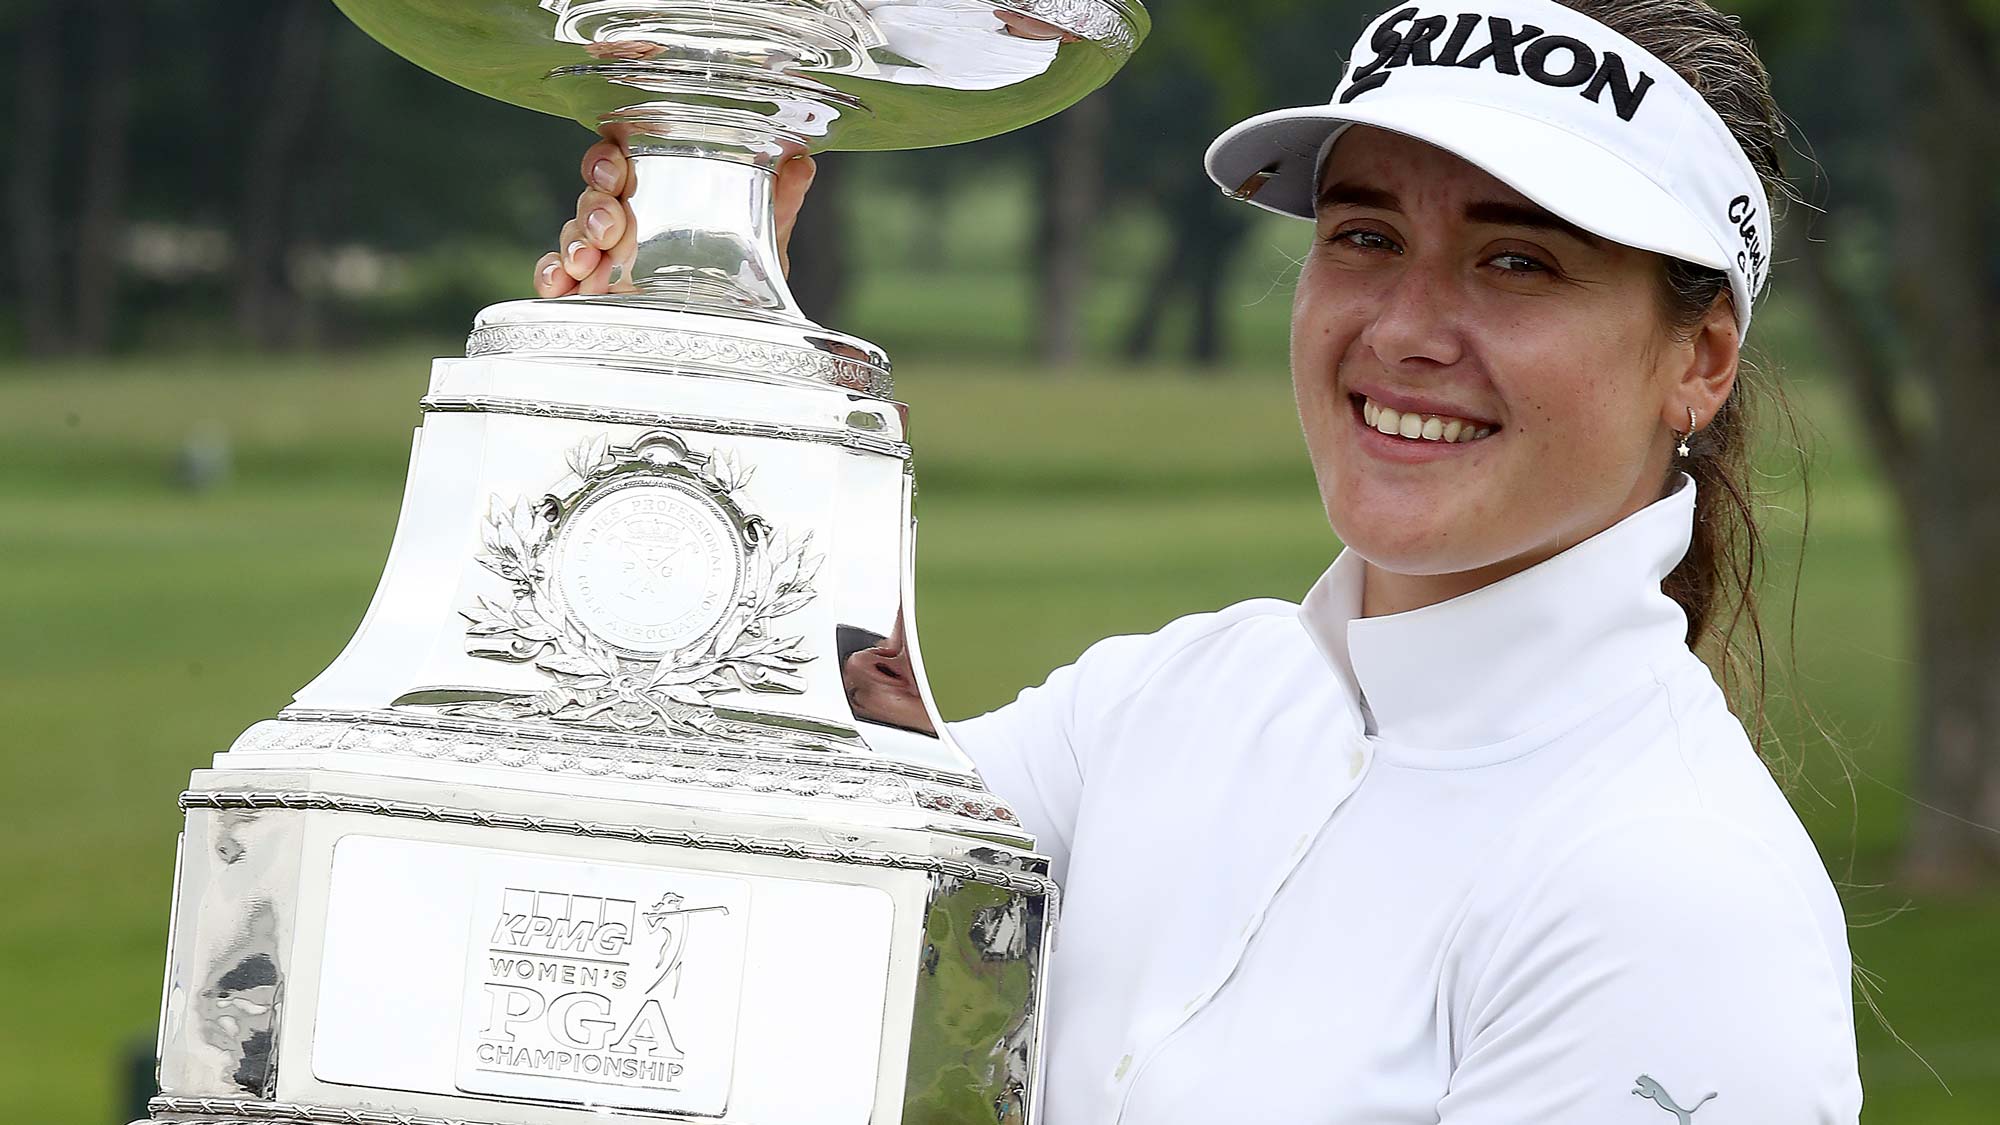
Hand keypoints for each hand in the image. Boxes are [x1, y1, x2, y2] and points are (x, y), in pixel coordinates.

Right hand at [532, 140, 817, 297]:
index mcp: (654, 194)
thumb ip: (779, 205)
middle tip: (609, 226)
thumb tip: (803, 163)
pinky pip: (556, 276)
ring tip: (587, 259)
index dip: (608, 160)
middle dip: (593, 205)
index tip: (616, 170)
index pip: (619, 162)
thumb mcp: (764, 241)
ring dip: (573, 241)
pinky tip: (559, 285)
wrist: (733, 333)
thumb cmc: (736, 276)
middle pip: (591, 196)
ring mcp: (601, 256)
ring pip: (572, 233)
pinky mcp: (588, 293)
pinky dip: (551, 276)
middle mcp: (622, 220)